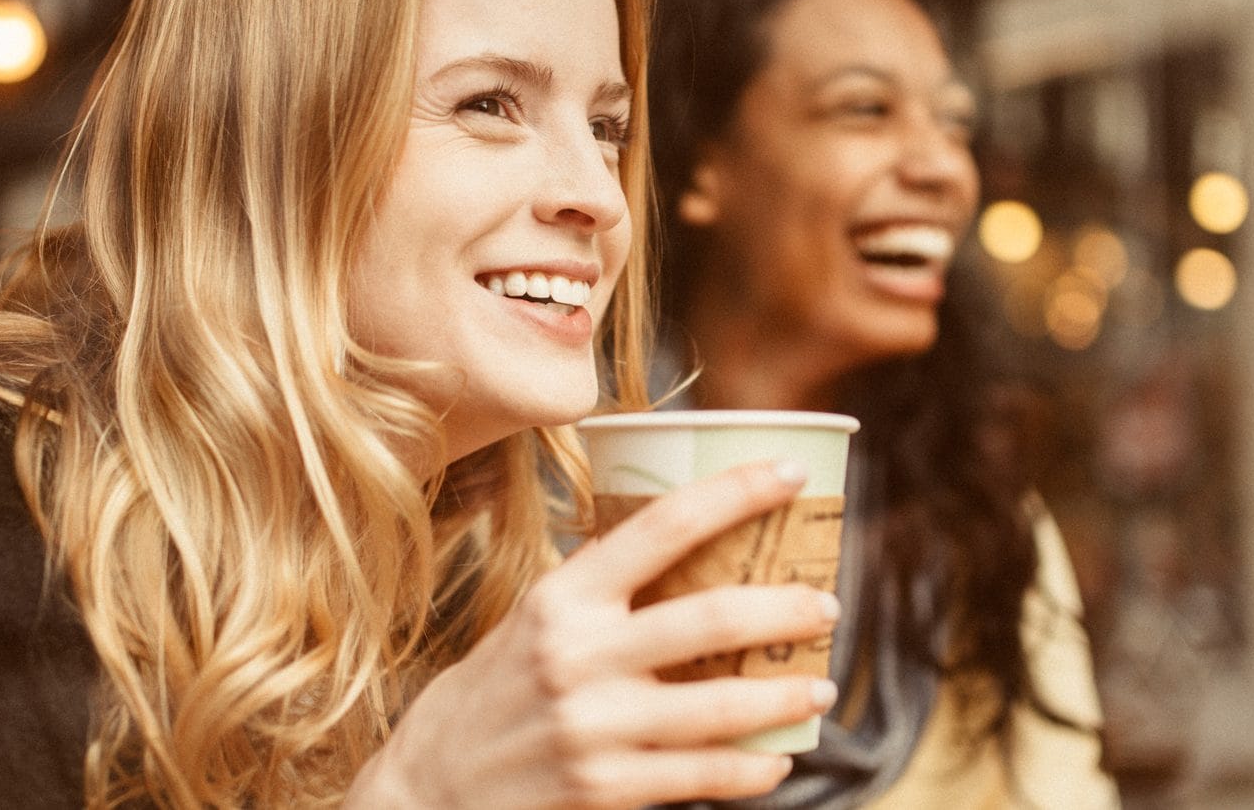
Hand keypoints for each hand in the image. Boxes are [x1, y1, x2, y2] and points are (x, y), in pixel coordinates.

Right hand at [346, 460, 840, 809]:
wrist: (427, 791)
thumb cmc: (486, 699)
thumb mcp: (527, 625)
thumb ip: (593, 595)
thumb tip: (672, 547)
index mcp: (561, 598)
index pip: (661, 525)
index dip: (736, 492)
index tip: (792, 474)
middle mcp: (578, 655)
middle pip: (713, 616)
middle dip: (787, 608)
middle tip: (827, 605)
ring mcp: (593, 726)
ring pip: (722, 705)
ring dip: (785, 695)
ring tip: (822, 686)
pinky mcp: (604, 789)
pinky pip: (703, 776)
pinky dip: (752, 768)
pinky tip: (777, 760)